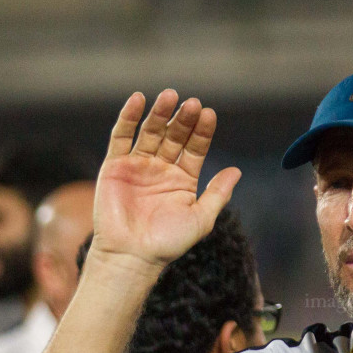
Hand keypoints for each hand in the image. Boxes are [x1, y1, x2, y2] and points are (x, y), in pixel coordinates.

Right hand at [91, 89, 241, 271]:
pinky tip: (138, 100)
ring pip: (150, 131)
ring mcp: (138, 165)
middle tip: (192, 104)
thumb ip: (218, 194)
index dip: (202, 131)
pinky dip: (129, 117)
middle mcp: (161, 169)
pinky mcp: (115, 165)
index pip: (195, 148)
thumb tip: (237, 171)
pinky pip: (121, 136)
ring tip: (170, 96)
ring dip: (160, 113)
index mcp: (183, 179)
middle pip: (174, 135)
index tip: (210, 115)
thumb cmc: (168, 242)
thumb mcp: (201, 218)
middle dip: (183, 119)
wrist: (132, 255)